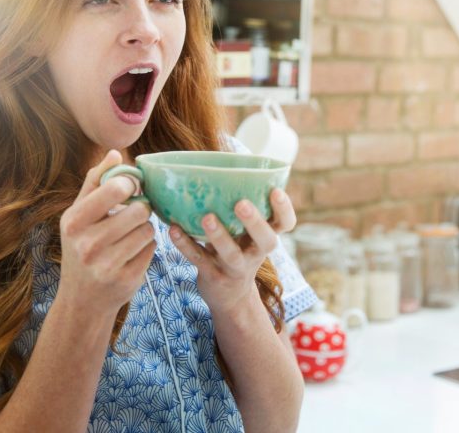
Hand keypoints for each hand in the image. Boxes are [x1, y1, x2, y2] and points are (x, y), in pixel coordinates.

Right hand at [56, 150, 156, 319]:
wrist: (82, 300)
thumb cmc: (81, 247)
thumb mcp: (78, 215)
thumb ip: (95, 182)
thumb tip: (115, 153)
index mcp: (73, 222)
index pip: (115, 188)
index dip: (131, 184)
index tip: (131, 188)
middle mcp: (87, 245)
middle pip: (139, 210)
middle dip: (141, 209)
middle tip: (133, 214)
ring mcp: (107, 265)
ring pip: (148, 230)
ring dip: (145, 229)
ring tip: (130, 236)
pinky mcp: (127, 280)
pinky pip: (152, 249)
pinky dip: (147, 248)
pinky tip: (132, 254)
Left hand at [169, 188, 296, 317]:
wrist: (229, 297)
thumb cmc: (238, 249)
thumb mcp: (246, 232)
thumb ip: (241, 205)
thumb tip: (223, 161)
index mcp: (266, 236)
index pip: (286, 224)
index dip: (284, 208)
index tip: (275, 191)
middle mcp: (256, 252)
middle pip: (265, 240)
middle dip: (255, 222)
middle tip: (241, 204)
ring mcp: (235, 267)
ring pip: (231, 253)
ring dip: (219, 235)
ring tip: (207, 217)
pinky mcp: (213, 276)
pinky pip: (199, 260)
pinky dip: (185, 244)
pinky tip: (173, 229)